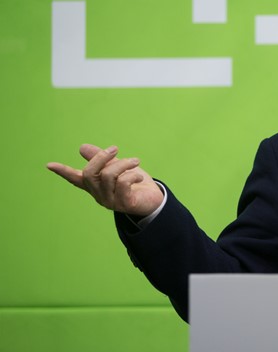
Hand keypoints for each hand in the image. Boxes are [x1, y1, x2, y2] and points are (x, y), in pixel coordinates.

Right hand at [47, 144, 163, 216]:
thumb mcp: (118, 167)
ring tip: (136, 161)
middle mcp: (99, 195)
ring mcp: (110, 201)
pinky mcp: (124, 204)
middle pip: (90, 173)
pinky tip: (139, 177)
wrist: (154, 200)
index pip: (75, 179)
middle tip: (115, 148)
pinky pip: (123, 183)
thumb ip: (102, 159)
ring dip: (124, 163)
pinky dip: (132, 175)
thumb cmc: (135, 183)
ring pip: (109, 175)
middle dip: (101, 157)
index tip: (49, 164)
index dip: (63, 172)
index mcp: (95, 186)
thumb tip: (81, 147)